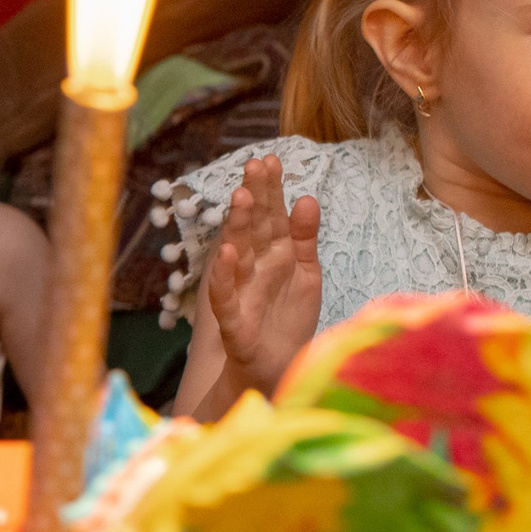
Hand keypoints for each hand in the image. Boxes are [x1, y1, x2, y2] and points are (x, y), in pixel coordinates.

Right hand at [203, 156, 321, 396]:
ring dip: (236, 227)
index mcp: (273, 256)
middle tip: (254, 165)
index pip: (270, 217)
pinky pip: (225, 299)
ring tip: (240, 197)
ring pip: (237, 256)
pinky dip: (223, 278)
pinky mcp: (235, 324)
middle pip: (252, 229)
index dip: (270, 191)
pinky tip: (227, 254)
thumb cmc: (288, 321)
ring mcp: (241, 294)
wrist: (277, 371)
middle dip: (253, 198)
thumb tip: (307, 198)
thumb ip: (304, 238)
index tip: (271, 160)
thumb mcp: (306, 274)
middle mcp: (254, 269)